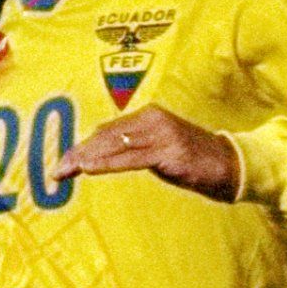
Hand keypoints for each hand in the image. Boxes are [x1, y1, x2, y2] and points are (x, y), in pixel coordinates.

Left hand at [57, 105, 240, 199]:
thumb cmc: (194, 161)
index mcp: (148, 116)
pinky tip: (90, 169)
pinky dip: (107, 163)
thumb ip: (134, 148)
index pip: (106, 131)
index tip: (61, 163)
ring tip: (65, 170)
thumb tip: (101, 155)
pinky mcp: (169, 151)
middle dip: (77, 153)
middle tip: (55, 171)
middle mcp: (152, 119)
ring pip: (114, 145)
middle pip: (105, 136)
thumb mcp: (159, 151)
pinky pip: (132, 158)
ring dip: (86, 159)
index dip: (81, 147)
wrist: (232, 165)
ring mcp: (161, 134)